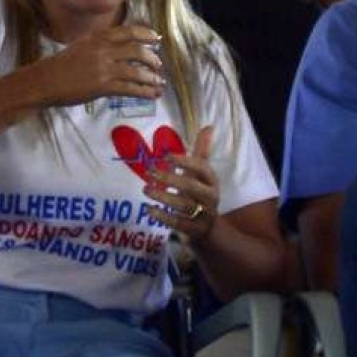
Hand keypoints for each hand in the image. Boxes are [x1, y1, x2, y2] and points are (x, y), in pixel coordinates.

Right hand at [30, 24, 165, 107]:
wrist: (44, 81)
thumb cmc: (60, 66)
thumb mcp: (81, 47)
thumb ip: (99, 45)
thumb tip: (121, 48)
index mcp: (97, 38)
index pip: (128, 32)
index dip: (146, 34)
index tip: (156, 38)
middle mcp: (102, 50)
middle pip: (137, 50)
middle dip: (152, 59)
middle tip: (158, 65)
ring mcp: (103, 68)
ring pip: (137, 71)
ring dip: (152, 78)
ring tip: (158, 83)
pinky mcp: (103, 86)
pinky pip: (131, 89)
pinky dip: (145, 92)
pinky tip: (153, 95)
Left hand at [146, 126, 220, 244]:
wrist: (209, 226)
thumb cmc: (200, 192)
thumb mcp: (202, 173)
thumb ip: (201, 151)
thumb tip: (208, 126)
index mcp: (211, 180)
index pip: (202, 168)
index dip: (186, 161)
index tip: (167, 156)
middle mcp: (210, 197)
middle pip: (192, 186)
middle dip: (171, 178)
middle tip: (150, 171)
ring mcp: (204, 214)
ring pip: (184, 205)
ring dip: (163, 196)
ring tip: (146, 189)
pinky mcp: (195, 230)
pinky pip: (179, 223)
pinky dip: (163, 216)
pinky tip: (148, 209)